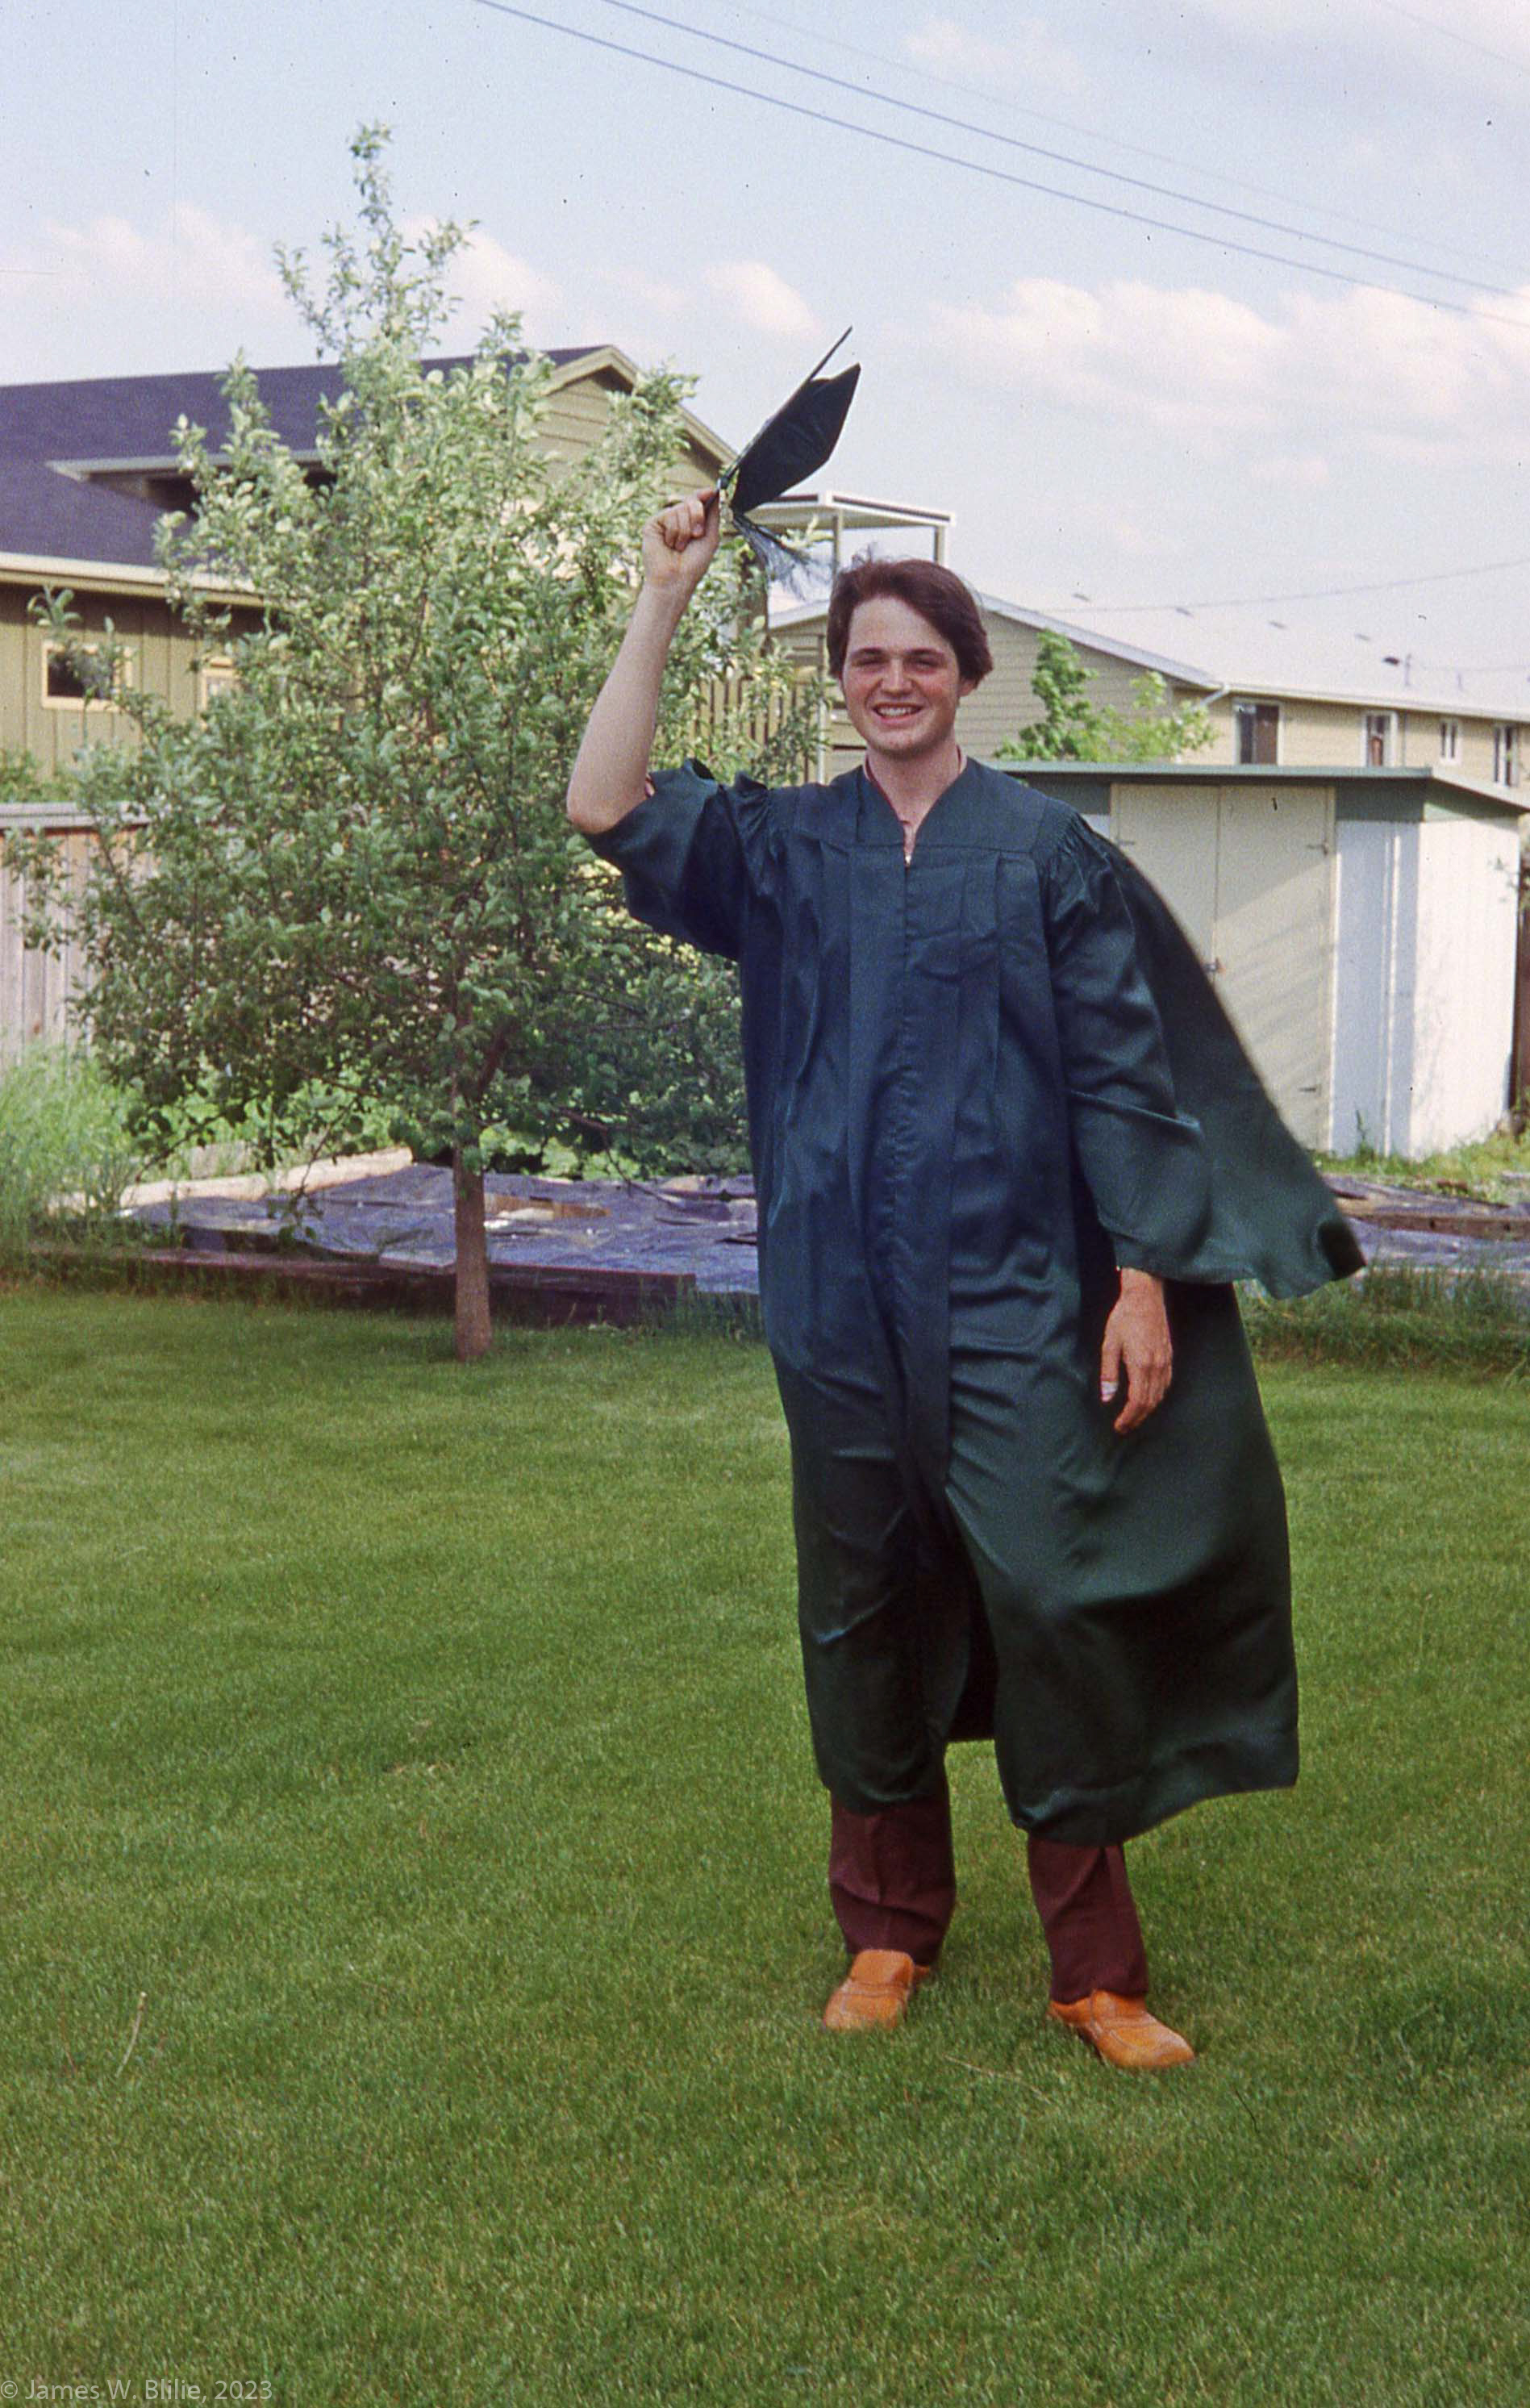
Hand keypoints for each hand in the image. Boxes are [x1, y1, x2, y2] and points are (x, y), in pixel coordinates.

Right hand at [642, 487, 721, 600]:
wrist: (677, 579)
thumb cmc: (694, 563)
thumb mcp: (711, 536)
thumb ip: (713, 514)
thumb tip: (714, 491)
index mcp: (691, 522)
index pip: (696, 501)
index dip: (703, 495)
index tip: (710, 491)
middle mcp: (677, 520)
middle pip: (691, 501)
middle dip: (697, 516)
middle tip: (697, 535)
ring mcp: (664, 521)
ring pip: (680, 508)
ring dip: (685, 530)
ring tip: (680, 546)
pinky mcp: (652, 524)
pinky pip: (669, 514)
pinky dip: (674, 531)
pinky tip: (670, 544)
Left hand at [1100, 1269, 1172, 1433]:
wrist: (1145, 1297)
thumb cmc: (1124, 1318)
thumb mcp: (1109, 1345)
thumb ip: (1109, 1373)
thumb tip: (1107, 1398)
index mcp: (1141, 1365)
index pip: (1137, 1402)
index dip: (1128, 1418)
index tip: (1119, 1427)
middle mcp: (1156, 1367)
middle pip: (1150, 1403)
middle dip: (1137, 1419)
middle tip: (1124, 1428)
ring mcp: (1165, 1362)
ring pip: (1160, 1395)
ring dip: (1147, 1410)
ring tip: (1134, 1418)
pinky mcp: (1169, 1356)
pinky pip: (1166, 1384)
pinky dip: (1157, 1397)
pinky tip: (1149, 1399)